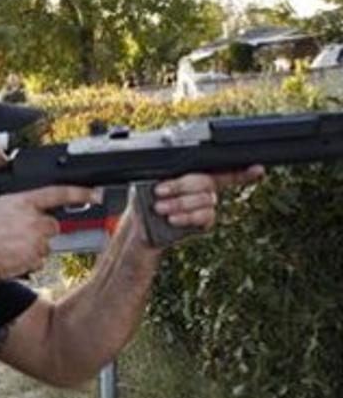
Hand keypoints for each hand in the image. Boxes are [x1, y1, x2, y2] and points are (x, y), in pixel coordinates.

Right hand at [0, 186, 101, 279]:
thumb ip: (18, 204)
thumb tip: (34, 206)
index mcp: (21, 200)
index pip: (58, 192)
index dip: (80, 192)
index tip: (96, 194)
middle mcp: (33, 218)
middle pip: (52, 224)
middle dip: (39, 230)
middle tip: (17, 234)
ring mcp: (36, 240)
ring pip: (45, 243)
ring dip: (32, 246)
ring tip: (10, 246)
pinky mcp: (36, 257)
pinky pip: (40, 259)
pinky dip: (29, 259)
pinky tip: (12, 256)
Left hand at [149, 165, 263, 232]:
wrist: (140, 228)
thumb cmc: (145, 201)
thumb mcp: (150, 182)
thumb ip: (163, 175)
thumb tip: (166, 175)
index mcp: (195, 177)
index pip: (224, 171)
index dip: (243, 171)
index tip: (258, 169)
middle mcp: (205, 191)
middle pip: (206, 181)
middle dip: (181, 186)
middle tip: (159, 192)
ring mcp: (206, 208)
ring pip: (204, 200)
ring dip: (179, 203)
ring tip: (160, 208)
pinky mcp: (203, 224)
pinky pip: (204, 217)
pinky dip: (186, 217)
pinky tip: (173, 219)